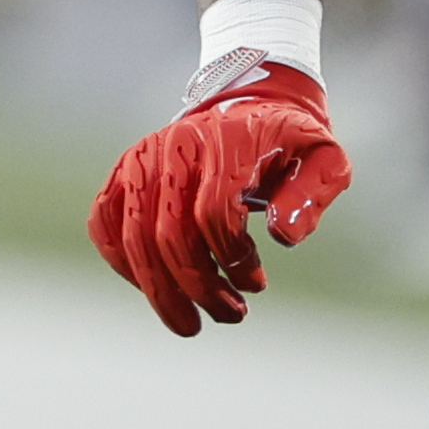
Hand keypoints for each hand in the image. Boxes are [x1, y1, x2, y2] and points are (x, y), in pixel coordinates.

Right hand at [86, 51, 351, 335]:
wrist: (251, 105)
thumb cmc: (288, 144)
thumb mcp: (324, 161)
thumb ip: (311, 195)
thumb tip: (282, 237)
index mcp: (224, 143)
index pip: (213, 213)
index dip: (233, 260)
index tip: (256, 285)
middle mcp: (174, 148)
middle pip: (168, 233)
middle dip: (197, 288)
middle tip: (228, 316)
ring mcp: (141, 160)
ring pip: (133, 238)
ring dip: (160, 292)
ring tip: (190, 322)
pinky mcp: (122, 173)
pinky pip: (104, 225)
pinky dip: (123, 265)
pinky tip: (154, 290)